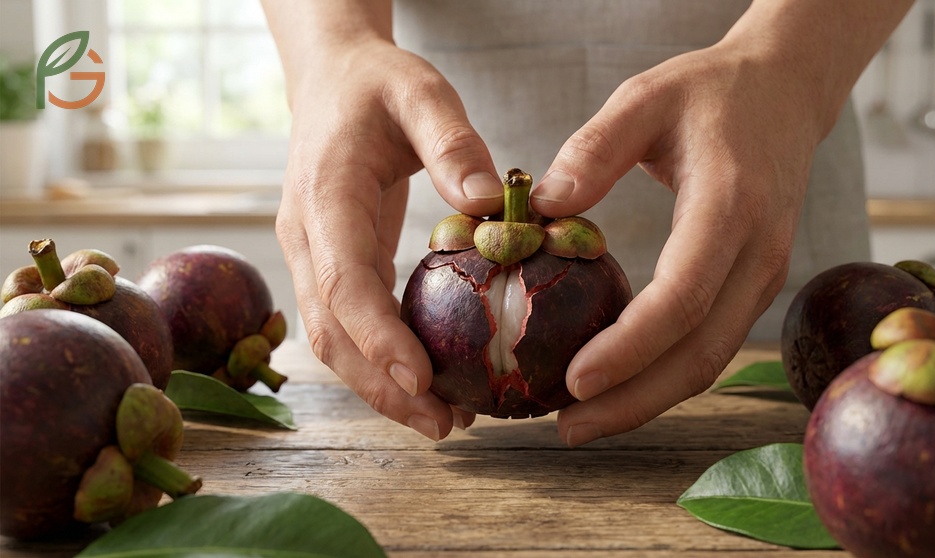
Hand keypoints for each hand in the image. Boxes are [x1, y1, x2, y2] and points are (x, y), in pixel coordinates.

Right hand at [276, 39, 503, 439]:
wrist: (332, 79)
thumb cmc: (378, 83)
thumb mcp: (421, 91)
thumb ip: (452, 142)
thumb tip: (489, 207)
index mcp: (324, 195)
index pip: (341, 278)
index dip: (376, 335)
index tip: (419, 379)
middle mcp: (307, 235)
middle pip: (330, 330)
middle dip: (380, 385)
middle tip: (443, 424)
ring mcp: (313, 254)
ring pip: (334, 339)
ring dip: (380, 386)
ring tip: (444, 421)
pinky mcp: (333, 264)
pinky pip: (351, 324)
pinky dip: (384, 360)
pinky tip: (430, 382)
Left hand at [531, 42, 827, 446]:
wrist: (785, 96)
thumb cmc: (711, 92)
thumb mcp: (645, 97)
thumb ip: (595, 148)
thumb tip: (544, 208)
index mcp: (731, 205)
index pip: (683, 296)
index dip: (630, 347)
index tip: (575, 381)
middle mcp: (758, 253)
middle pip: (701, 352)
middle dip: (634, 400)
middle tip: (566, 427)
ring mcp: (763, 276)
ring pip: (709, 360)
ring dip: (647, 399)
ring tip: (581, 420)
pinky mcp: (753, 286)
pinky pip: (710, 344)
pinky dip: (663, 376)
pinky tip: (615, 385)